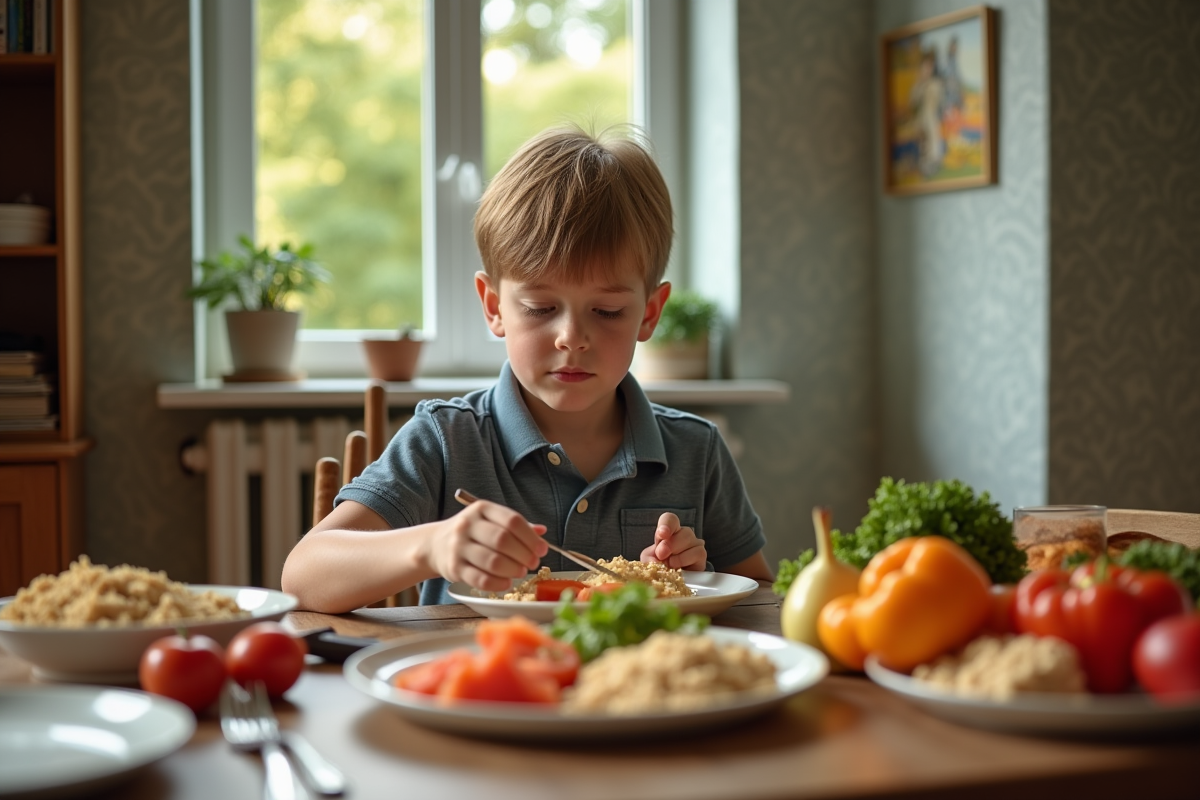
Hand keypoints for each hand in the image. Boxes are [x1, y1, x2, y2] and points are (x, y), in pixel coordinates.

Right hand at [429, 498, 547, 591]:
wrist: (435, 544)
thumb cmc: (472, 533)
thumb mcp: (491, 521)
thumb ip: (516, 526)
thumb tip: (542, 532)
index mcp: (481, 509)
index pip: (512, 520)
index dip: (531, 537)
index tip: (542, 549)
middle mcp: (468, 525)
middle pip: (503, 540)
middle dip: (524, 554)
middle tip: (533, 563)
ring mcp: (458, 547)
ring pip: (493, 561)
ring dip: (513, 569)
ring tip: (521, 572)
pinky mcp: (454, 568)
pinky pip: (480, 579)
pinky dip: (499, 583)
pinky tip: (507, 582)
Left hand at [640, 513, 706, 570]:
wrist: (671, 580)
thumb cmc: (660, 566)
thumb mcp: (649, 560)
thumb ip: (649, 558)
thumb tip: (657, 561)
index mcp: (669, 531)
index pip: (670, 519)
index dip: (666, 525)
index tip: (662, 534)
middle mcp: (684, 534)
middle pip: (683, 531)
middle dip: (670, 544)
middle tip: (661, 555)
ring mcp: (695, 544)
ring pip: (690, 539)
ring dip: (677, 555)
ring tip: (670, 564)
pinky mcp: (701, 556)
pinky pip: (697, 552)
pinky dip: (685, 560)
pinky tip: (678, 568)